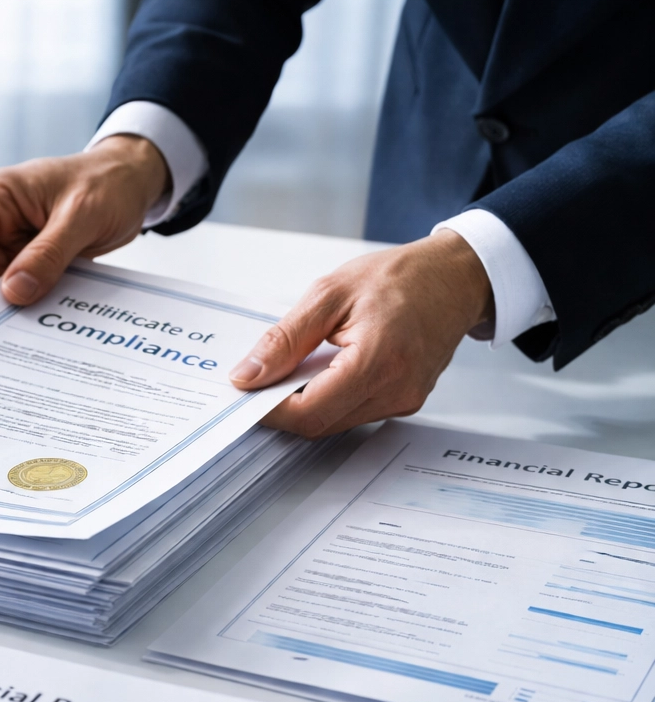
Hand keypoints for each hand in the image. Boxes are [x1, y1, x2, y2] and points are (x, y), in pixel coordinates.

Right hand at [0, 136, 169, 303]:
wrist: (133, 181)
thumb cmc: (109, 182)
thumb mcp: (82, 216)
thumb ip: (48, 254)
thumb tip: (14, 292)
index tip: (3, 302)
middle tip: (26, 316)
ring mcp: (13, 239)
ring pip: (0, 282)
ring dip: (20, 299)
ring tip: (45, 312)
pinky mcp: (31, 257)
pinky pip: (24, 285)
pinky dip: (37, 297)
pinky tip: (54, 306)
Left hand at [231, 230, 493, 436]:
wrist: (455, 277)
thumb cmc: (401, 277)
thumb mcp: (329, 294)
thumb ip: (285, 339)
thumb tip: (248, 375)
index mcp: (378, 360)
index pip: (310, 412)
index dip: (269, 409)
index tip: (246, 391)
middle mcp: (397, 390)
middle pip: (320, 423)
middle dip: (283, 407)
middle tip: (262, 378)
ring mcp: (404, 401)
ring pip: (335, 422)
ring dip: (306, 403)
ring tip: (297, 366)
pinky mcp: (406, 402)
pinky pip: (354, 413)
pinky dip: (329, 398)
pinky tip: (324, 370)